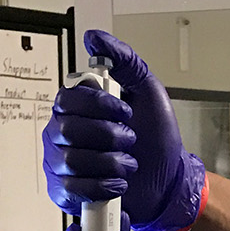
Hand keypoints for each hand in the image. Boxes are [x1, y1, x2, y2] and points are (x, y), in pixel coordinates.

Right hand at [43, 30, 205, 230]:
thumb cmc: (157, 138)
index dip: (100, 106)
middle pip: (68, 130)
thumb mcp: (148, 91)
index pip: (69, 98)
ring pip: (72, 160)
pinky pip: (71, 189)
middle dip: (110, 136)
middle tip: (130, 140)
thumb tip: (95, 39)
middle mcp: (63, 132)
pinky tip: (117, 183)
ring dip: (111, 163)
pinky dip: (101, 186)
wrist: (167, 180)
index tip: (125, 112)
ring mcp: (61, 162)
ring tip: (128, 164)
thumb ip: (124, 61)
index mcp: (78, 107)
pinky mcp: (65, 191)